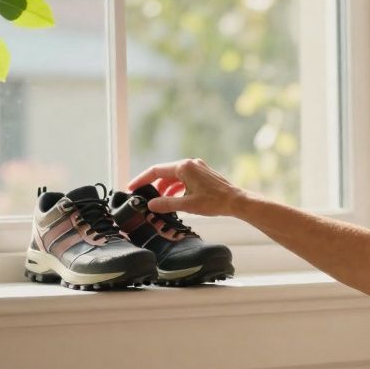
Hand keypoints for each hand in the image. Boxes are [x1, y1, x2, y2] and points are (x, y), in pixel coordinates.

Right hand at [128, 158, 249, 217]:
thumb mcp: (187, 205)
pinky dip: (176, 187)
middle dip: (153, 185)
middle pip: (164, 172)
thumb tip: (150, 204)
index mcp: (184, 167)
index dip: (142, 179)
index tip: (132, 187)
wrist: (237, 202)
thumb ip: (166, 204)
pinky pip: (184, 178)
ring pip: (174, 176)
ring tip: (158, 201)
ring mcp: (198, 168)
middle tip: (144, 196)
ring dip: (165, 187)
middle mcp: (190, 163)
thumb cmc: (215, 202)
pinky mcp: (203, 174)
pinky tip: (174, 198)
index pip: (156, 170)